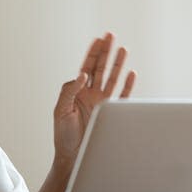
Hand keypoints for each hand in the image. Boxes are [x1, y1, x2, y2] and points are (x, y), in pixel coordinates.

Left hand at [53, 33, 135, 163]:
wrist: (74, 157)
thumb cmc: (63, 135)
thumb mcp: (61, 110)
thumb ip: (69, 90)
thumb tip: (82, 75)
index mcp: (78, 92)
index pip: (86, 67)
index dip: (92, 53)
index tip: (98, 39)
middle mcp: (91, 95)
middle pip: (101, 68)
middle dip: (106, 52)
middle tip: (111, 35)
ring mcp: (103, 104)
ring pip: (112, 79)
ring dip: (118, 64)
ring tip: (123, 48)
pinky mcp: (112, 114)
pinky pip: (122, 96)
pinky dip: (127, 85)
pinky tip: (131, 73)